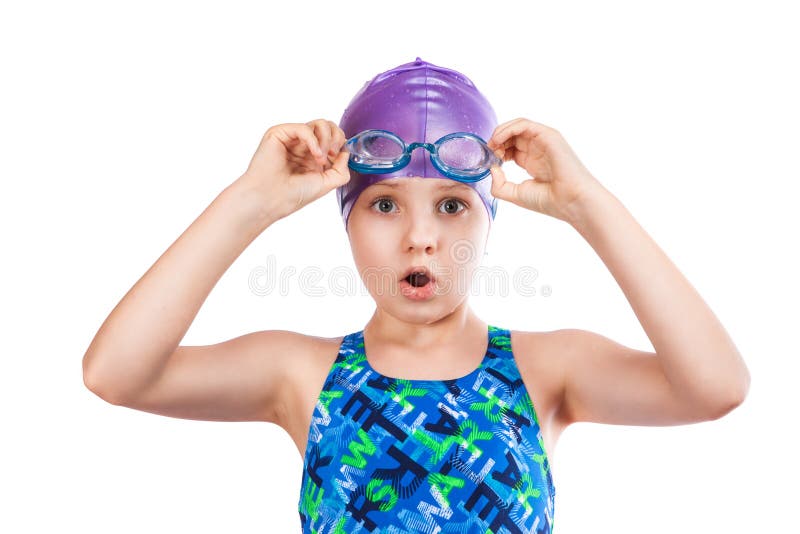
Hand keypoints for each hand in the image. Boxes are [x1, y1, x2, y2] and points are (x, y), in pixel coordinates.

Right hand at [237, 119, 349, 220]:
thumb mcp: (326, 184)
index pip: (334, 139)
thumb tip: (346, 152)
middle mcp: (303, 147)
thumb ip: (341, 169)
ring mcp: (292, 139)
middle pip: (328, 127)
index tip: (338, 159)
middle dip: (337, 138)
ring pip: (319, 124)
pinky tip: (315, 154)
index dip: (341, 145)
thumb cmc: (293, 195)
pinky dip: (314, 139)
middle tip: (332, 154)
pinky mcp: (279, 134)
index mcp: (313, 158)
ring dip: (327, 139)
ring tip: (321, 157)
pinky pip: (304, 127)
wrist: (270, 199)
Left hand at [486, 118, 606, 223]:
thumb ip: (499, 185)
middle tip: (488, 152)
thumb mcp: (515, 194)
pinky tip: (498, 140)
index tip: (488, 160)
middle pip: (511, 134)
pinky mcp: (548, 135)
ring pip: (517, 126)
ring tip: (492, 145)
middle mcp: (537, 149)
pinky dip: (508, 129)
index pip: (509, 147)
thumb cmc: (549, 201)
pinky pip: (524, 124)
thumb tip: (491, 169)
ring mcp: (543, 141)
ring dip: (500, 132)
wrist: (571, 201)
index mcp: (532, 161)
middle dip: (496, 141)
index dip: (496, 150)